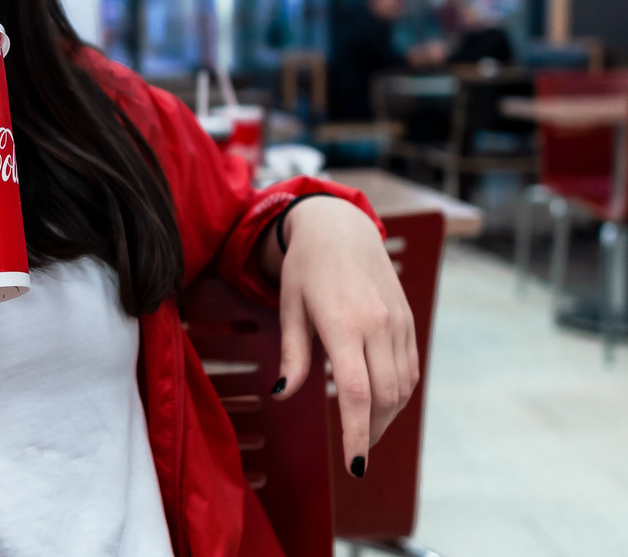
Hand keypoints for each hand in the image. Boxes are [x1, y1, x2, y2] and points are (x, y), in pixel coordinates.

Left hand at [270, 197, 417, 476]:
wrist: (341, 227)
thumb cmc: (306, 267)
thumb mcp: (289, 306)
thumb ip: (292, 353)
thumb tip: (284, 393)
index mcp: (343, 323)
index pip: (357, 394)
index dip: (357, 434)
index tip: (354, 466)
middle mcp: (377, 325)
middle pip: (384, 397)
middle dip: (371, 432)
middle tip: (355, 451)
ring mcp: (398, 322)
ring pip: (402, 387)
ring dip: (387, 416)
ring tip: (365, 429)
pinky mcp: (408, 319)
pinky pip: (410, 368)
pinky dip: (399, 392)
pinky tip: (381, 400)